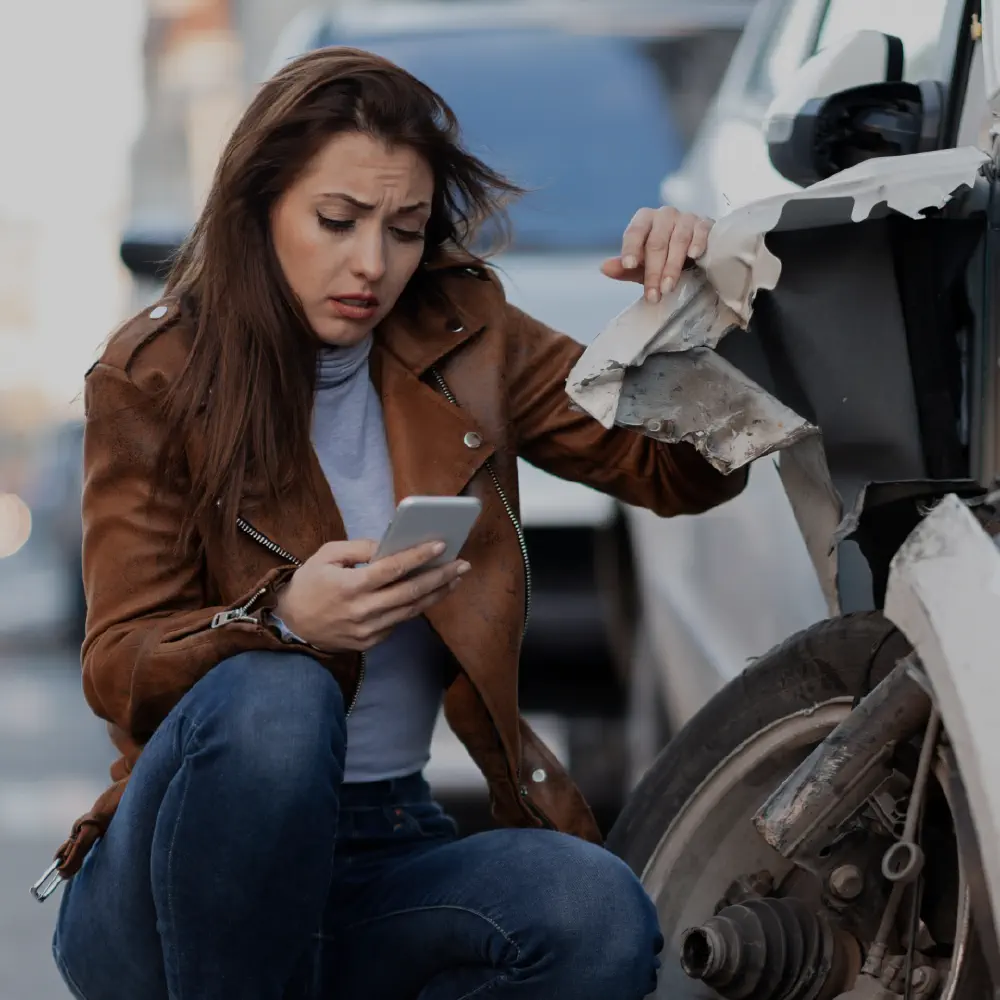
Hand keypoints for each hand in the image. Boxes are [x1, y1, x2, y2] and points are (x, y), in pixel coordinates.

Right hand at [273, 539, 468, 651]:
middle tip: (462, 564)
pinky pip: (399, 622)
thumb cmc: (309, 584)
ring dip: (436, 594)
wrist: (291, 625)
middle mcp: (362, 611)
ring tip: (455, 578)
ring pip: (411, 611)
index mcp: (350, 586)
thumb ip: (360, 549)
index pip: (391, 569)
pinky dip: (416, 607)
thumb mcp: (326, 556)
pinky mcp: (370, 642)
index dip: (418, 557)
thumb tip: (391, 546)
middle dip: (440, 577)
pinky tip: (430, 594)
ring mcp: (368, 631)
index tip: (440, 546)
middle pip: (410, 592)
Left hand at [601, 206, 713, 303]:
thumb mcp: (642, 267)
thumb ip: (624, 269)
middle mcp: (664, 215)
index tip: (628, 266)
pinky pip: (701, 231)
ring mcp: (686, 218)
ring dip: (673, 266)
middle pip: (656, 242)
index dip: (631, 249)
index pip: (634, 232)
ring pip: (678, 240)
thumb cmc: (663, 258)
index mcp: (644, 220)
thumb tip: (604, 268)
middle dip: (653, 271)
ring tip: (668, 288)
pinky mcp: (705, 224)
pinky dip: (698, 243)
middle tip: (653, 295)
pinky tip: (694, 256)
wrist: (694, 254)